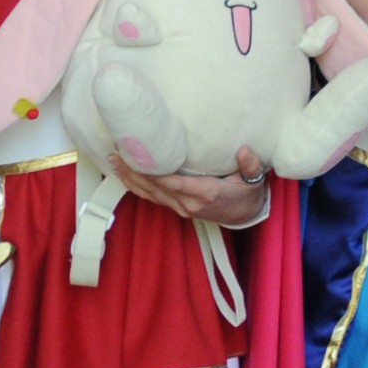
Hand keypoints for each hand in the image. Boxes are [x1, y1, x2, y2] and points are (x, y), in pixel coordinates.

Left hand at [111, 146, 270, 226]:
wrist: (246, 216)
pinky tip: (124, 174)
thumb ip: (250, 167)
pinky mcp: (176, 207)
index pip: (173, 182)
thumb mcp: (254, 181)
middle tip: (116, 151)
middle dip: (134, 170)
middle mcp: (187, 203)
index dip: (153, 172)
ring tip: (113, 160)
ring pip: (149, 194)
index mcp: (205, 194)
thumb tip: (245, 151)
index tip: (138, 156)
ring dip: (130, 178)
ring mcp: (180, 207)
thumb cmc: (247, 195)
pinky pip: (152, 197)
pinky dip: (136, 186)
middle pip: (154, 187)